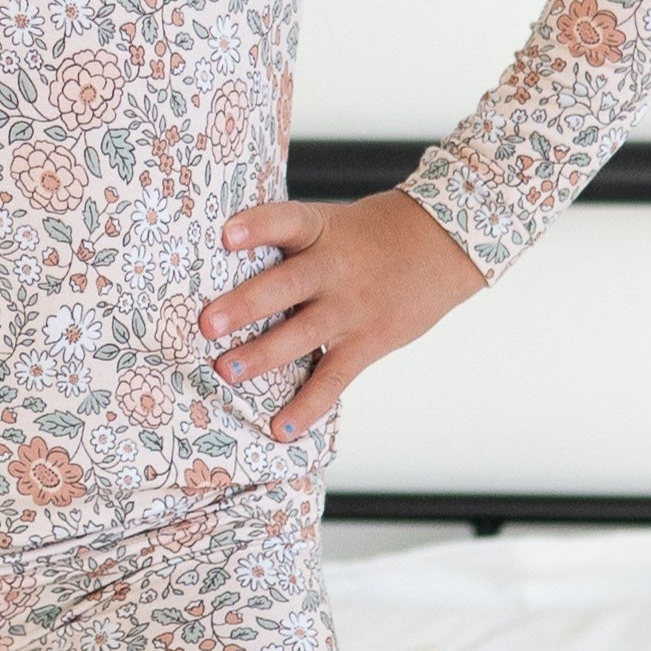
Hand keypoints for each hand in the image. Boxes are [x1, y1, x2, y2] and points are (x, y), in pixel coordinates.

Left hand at [201, 189, 488, 440]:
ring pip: (303, 334)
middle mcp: (333, 269)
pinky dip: (307, 406)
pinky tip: (280, 429)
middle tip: (207, 324)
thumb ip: (289, 245)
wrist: (443, 243)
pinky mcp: (367, 342)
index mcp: (320, 231)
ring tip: (227, 372)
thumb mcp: (332, 223)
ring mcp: (350, 309)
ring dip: (263, 355)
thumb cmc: (371, 235)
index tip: (226, 234)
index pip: (287, 221)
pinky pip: (333, 378)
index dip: (258, 226)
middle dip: (246, 305)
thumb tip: (224, 271)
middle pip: (287, 285)